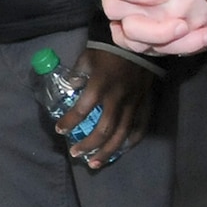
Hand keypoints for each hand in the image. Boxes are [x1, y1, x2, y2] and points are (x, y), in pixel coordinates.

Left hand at [55, 46, 154, 167]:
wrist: (139, 43)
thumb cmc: (108, 50)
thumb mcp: (87, 58)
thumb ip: (77, 74)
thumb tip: (71, 87)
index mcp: (100, 85)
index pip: (82, 109)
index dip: (70, 122)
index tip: (60, 130)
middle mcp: (118, 98)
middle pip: (104, 129)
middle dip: (88, 145)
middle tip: (75, 153)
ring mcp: (134, 103)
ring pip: (122, 134)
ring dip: (107, 151)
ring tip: (95, 163)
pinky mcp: (146, 103)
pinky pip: (141, 126)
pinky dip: (132, 140)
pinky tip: (122, 150)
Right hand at [101, 0, 206, 54]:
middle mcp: (127, 11)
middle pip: (125, 27)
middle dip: (152, 30)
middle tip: (181, 24)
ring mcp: (140, 30)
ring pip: (140, 46)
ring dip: (167, 43)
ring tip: (195, 32)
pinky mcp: (157, 44)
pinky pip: (164, 52)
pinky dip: (186, 46)